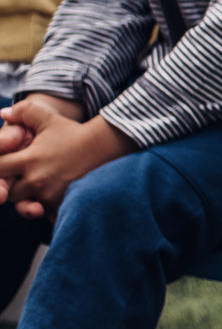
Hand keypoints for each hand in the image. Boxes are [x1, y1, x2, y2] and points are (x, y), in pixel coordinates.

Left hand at [0, 101, 125, 218]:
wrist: (105, 146)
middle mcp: (37, 180)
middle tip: (26, 179)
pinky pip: (47, 216)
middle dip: (13, 188)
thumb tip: (3, 111)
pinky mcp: (64, 205)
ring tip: (42, 188)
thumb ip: (23, 111)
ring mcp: (51, 195)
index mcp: (29, 160)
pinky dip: (48, 212)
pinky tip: (55, 200)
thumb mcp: (48, 118)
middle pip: (9, 193)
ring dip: (30, 200)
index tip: (8, 167)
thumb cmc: (74, 132)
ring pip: (26, 206)